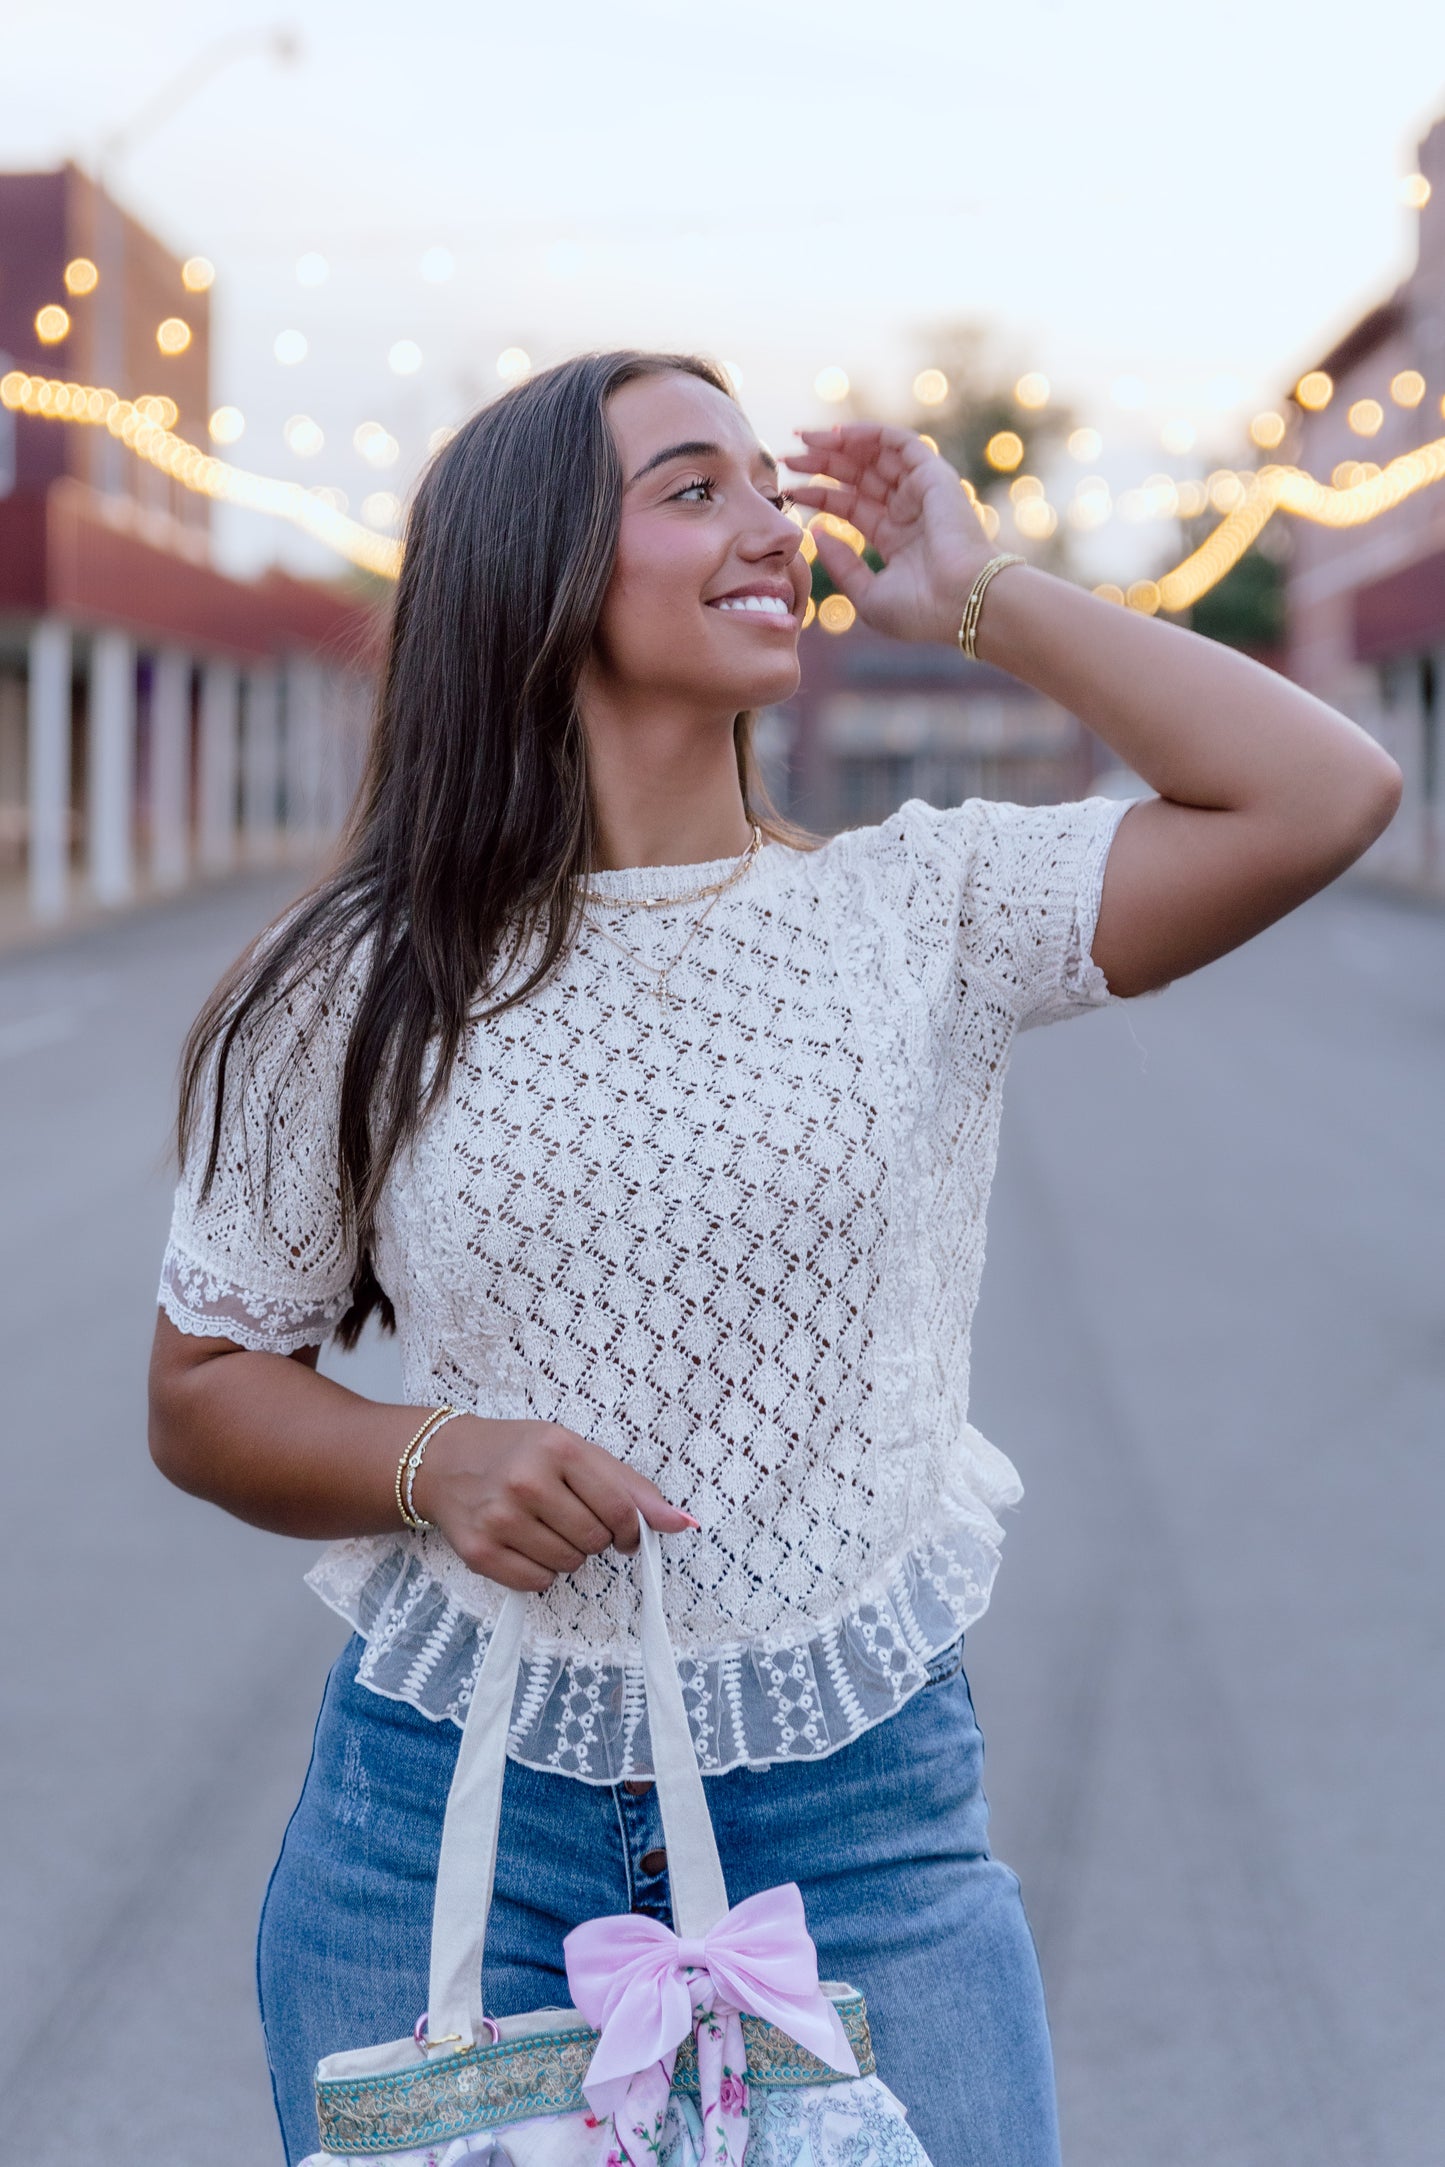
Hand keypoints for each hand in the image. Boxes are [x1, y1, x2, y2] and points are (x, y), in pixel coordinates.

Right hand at [409, 1415, 697, 1592]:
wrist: (448, 1462)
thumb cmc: (522, 1453)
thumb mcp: (576, 1452)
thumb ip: (631, 1488)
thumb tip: (683, 1523)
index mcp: (559, 1448)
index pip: (621, 1508)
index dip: (632, 1529)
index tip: (626, 1531)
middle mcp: (527, 1481)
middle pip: (595, 1540)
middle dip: (594, 1537)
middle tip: (569, 1516)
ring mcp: (500, 1518)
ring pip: (569, 1565)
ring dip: (567, 1554)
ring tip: (544, 1526)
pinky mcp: (480, 1552)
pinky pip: (537, 1583)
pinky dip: (541, 1572)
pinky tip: (525, 1544)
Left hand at [784, 423, 998, 644]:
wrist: (961, 603)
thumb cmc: (920, 610)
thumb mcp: (867, 595)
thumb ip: (842, 565)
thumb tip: (816, 532)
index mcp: (894, 537)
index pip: (849, 505)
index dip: (818, 493)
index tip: (788, 489)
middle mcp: (907, 510)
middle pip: (857, 476)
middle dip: (821, 464)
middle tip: (786, 458)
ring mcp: (921, 491)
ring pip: (874, 456)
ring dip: (838, 445)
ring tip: (803, 441)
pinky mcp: (933, 475)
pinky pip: (898, 443)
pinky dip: (868, 434)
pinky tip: (837, 435)